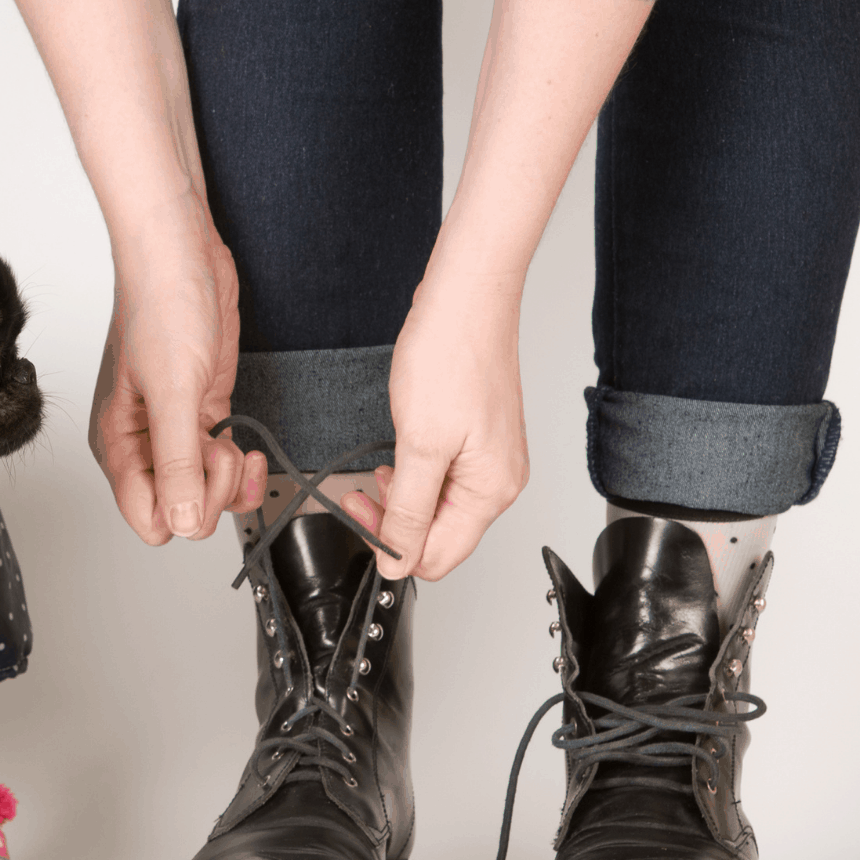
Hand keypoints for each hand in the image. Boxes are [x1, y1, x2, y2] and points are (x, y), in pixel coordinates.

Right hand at [90, 205, 264, 543]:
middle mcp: (142, 443)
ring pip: (203, 490)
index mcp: (118, 444)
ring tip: (229, 440)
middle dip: (210, 490)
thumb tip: (182, 521)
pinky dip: (238, 464)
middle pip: (180, 511)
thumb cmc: (162, 306)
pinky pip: (219, 462)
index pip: (148, 518)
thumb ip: (177, 462)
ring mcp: (173, 428)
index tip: (201, 473)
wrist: (182, 255)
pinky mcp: (202, 411)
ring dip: (227, 478)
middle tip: (217, 446)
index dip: (183, 510)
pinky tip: (245, 445)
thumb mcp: (174, 391)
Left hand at [340, 267, 527, 580]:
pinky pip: (442, 479)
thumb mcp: (420, 444)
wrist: (465, 299)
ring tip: (383, 468)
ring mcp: (489, 459)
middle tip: (362, 495)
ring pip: (439, 508)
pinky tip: (400, 454)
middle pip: (440, 536)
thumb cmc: (452, 355)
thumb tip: (398, 560)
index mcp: (491, 490)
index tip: (361, 517)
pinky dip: (415, 475)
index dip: (393, 548)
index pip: (439, 557)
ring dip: (403, 499)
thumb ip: (408, 511)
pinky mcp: (476, 439)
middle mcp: (499, 480)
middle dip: (396, 523)